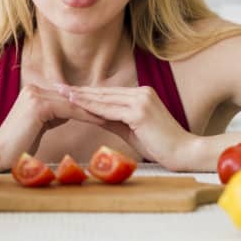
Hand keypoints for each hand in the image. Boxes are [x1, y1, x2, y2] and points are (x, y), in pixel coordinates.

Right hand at [0, 84, 106, 167]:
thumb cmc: (18, 147)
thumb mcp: (39, 127)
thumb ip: (52, 116)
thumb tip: (68, 113)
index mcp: (34, 92)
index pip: (67, 98)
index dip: (88, 105)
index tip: (107, 110)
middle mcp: (34, 89)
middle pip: (72, 98)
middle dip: (95, 105)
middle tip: (116, 110)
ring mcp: (35, 95)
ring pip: (73, 103)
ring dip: (94, 109)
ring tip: (114, 115)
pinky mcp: (38, 105)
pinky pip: (69, 110)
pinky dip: (86, 115)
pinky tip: (102, 120)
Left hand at [59, 85, 195, 170]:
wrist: (184, 152)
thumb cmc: (161, 145)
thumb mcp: (133, 129)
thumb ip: (114, 120)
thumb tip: (94, 116)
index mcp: (141, 94)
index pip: (107, 93)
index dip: (86, 92)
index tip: (67, 91)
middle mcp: (141, 92)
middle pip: (103, 92)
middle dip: (78, 91)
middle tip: (56, 87)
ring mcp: (141, 100)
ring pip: (104, 99)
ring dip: (80, 97)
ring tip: (61, 94)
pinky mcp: (139, 112)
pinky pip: (110, 110)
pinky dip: (91, 108)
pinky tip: (76, 106)